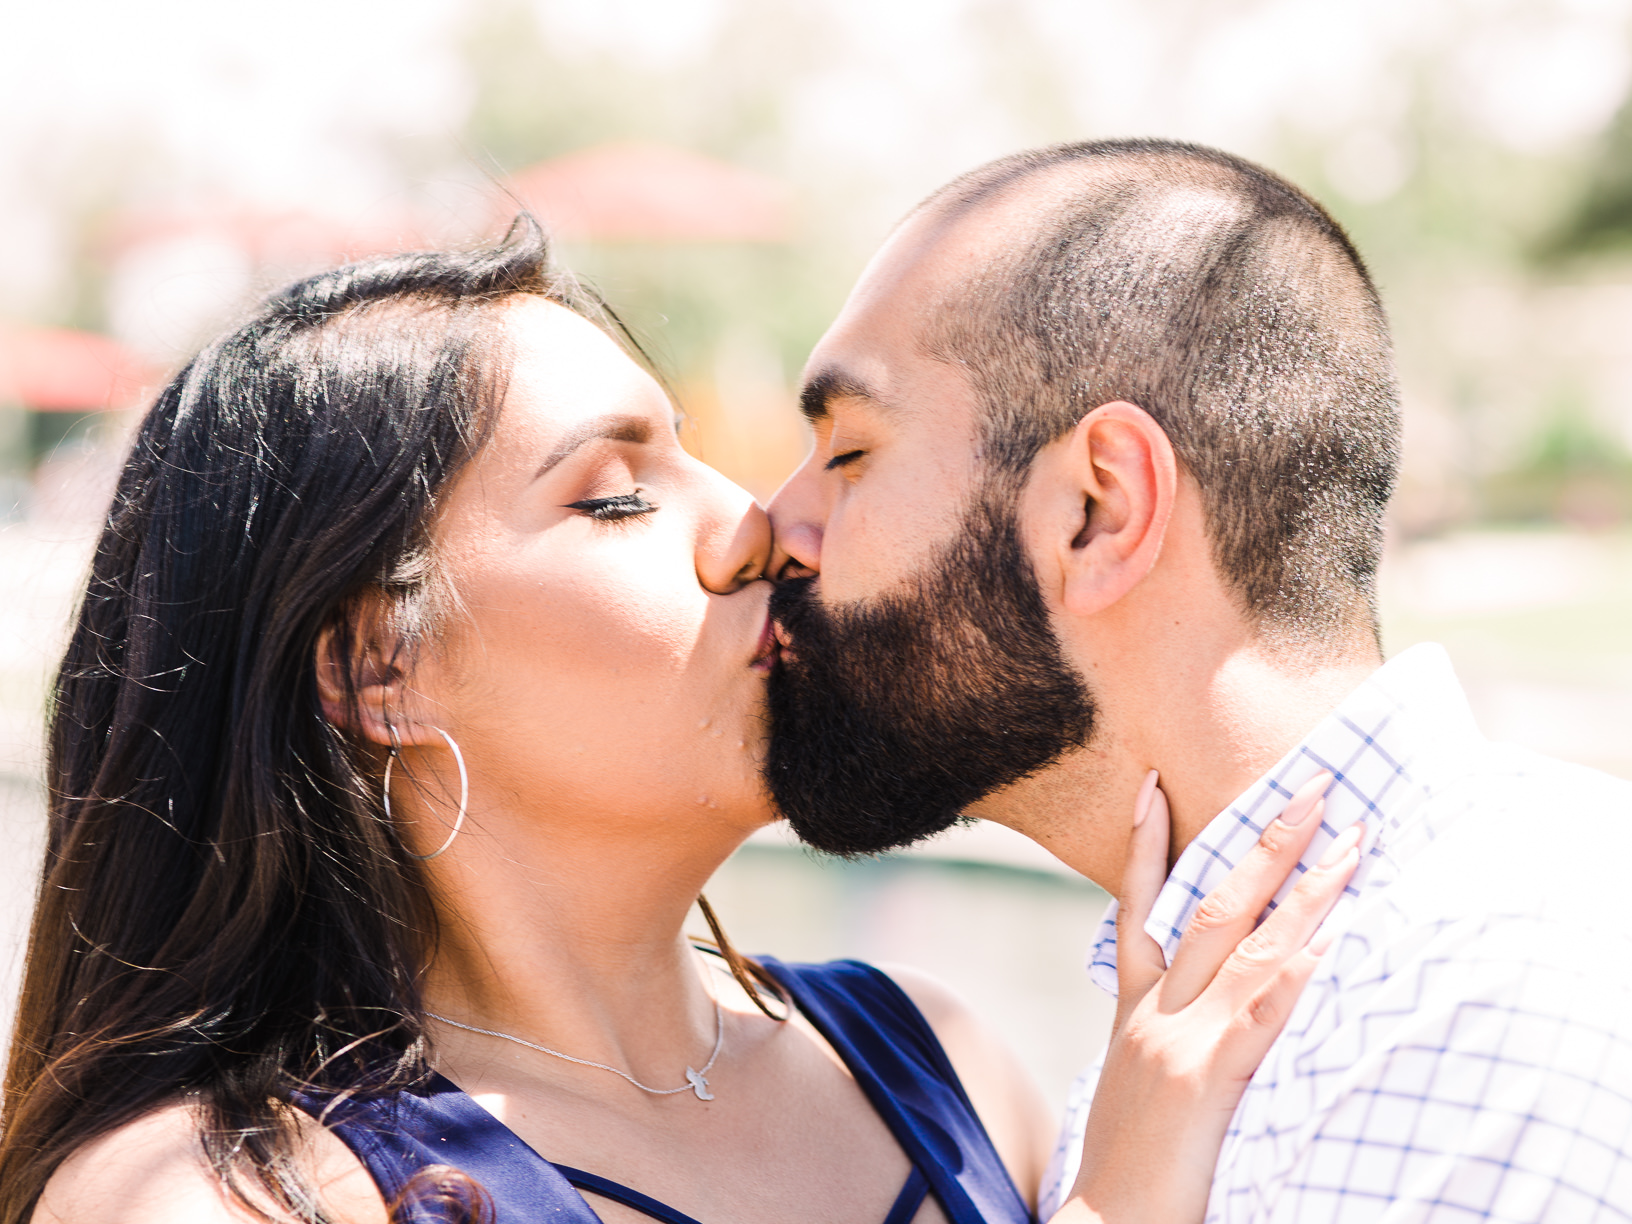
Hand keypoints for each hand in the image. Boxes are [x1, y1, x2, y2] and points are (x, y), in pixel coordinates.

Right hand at [1052, 770, 1360, 1223]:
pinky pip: (1260, 1012)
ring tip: (1348, 840)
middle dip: (1260, 842)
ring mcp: (1179, 1040)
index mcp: (1134, 1014)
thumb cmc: (1125, 1170)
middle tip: (1309, 788)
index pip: (1136, 908)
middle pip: (1206, 905)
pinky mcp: (1205, 1078)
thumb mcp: (1132, 1088)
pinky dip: (1297, 970)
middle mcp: (1154, 1013)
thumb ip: (1161, 1041)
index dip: (1144, 843)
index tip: (1152, 784)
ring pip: (1243, 943)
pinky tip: (1334, 939)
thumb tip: (1199, 1014)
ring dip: (1301, 887)